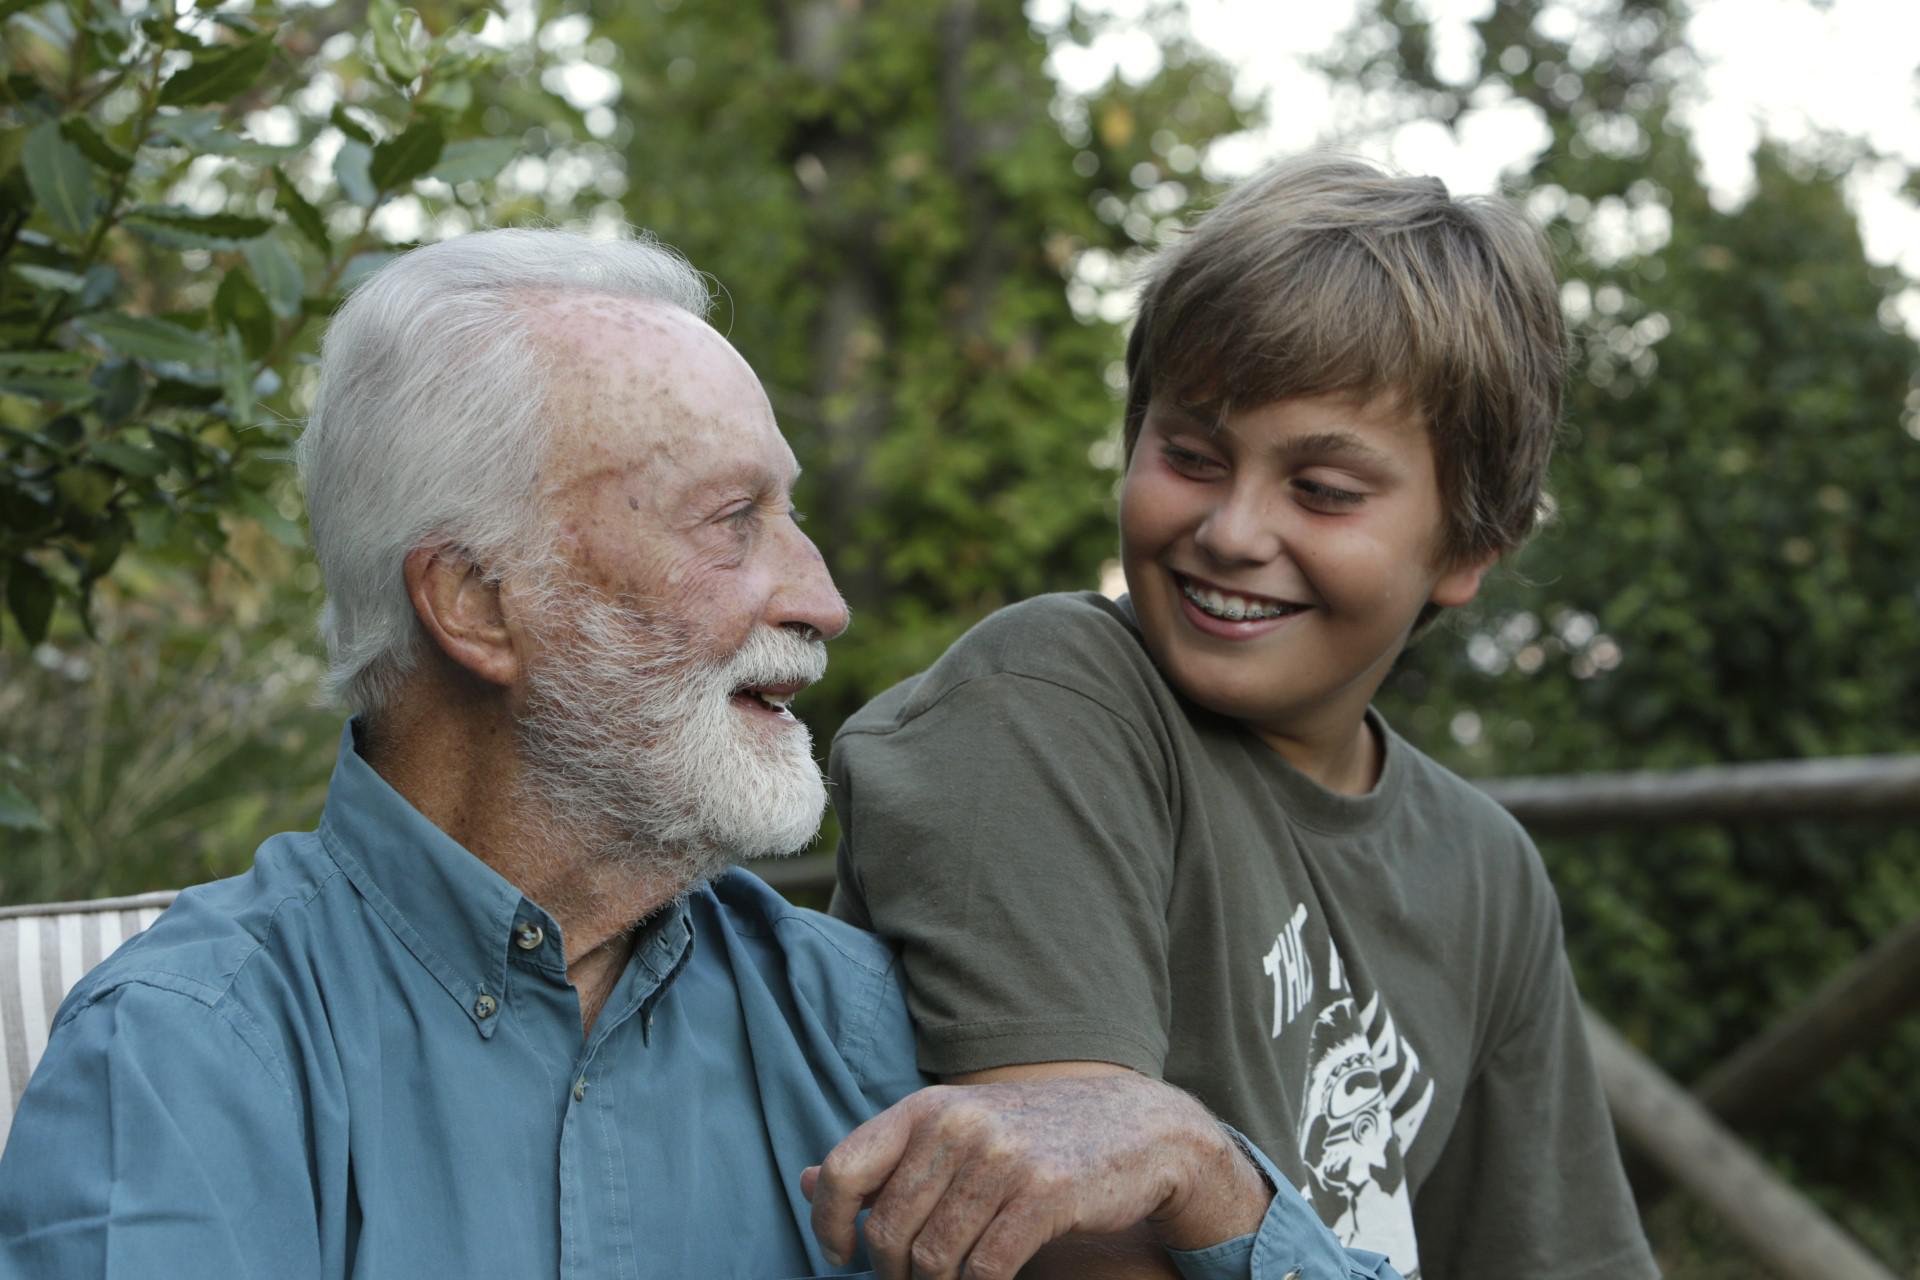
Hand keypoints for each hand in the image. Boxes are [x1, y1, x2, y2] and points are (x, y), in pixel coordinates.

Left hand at [800, 1073, 1270, 1279]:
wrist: (1136, 1128)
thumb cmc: (1033, 1136)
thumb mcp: (955, 1129)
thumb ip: (886, 1158)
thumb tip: (805, 1183)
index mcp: (926, 1107)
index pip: (843, 1170)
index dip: (829, 1224)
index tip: (842, 1255)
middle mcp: (958, 1125)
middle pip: (888, 1229)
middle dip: (891, 1273)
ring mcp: (1001, 1157)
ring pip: (934, 1258)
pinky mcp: (1043, 1194)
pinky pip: (985, 1270)